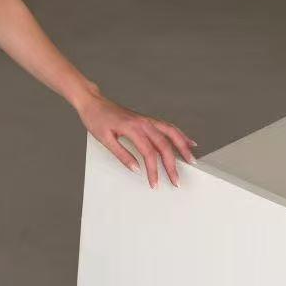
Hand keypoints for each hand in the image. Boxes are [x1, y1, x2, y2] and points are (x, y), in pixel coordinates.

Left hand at [75, 89, 197, 188]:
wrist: (93, 102)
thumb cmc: (96, 119)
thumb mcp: (105, 139)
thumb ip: (122, 155)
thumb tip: (136, 169)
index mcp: (133, 128)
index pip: (149, 153)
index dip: (153, 170)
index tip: (155, 183)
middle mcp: (143, 122)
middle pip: (164, 145)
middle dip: (172, 165)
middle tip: (176, 181)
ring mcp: (146, 120)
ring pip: (171, 133)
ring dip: (182, 147)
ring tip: (192, 160)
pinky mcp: (146, 119)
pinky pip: (167, 127)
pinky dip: (179, 135)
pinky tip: (187, 142)